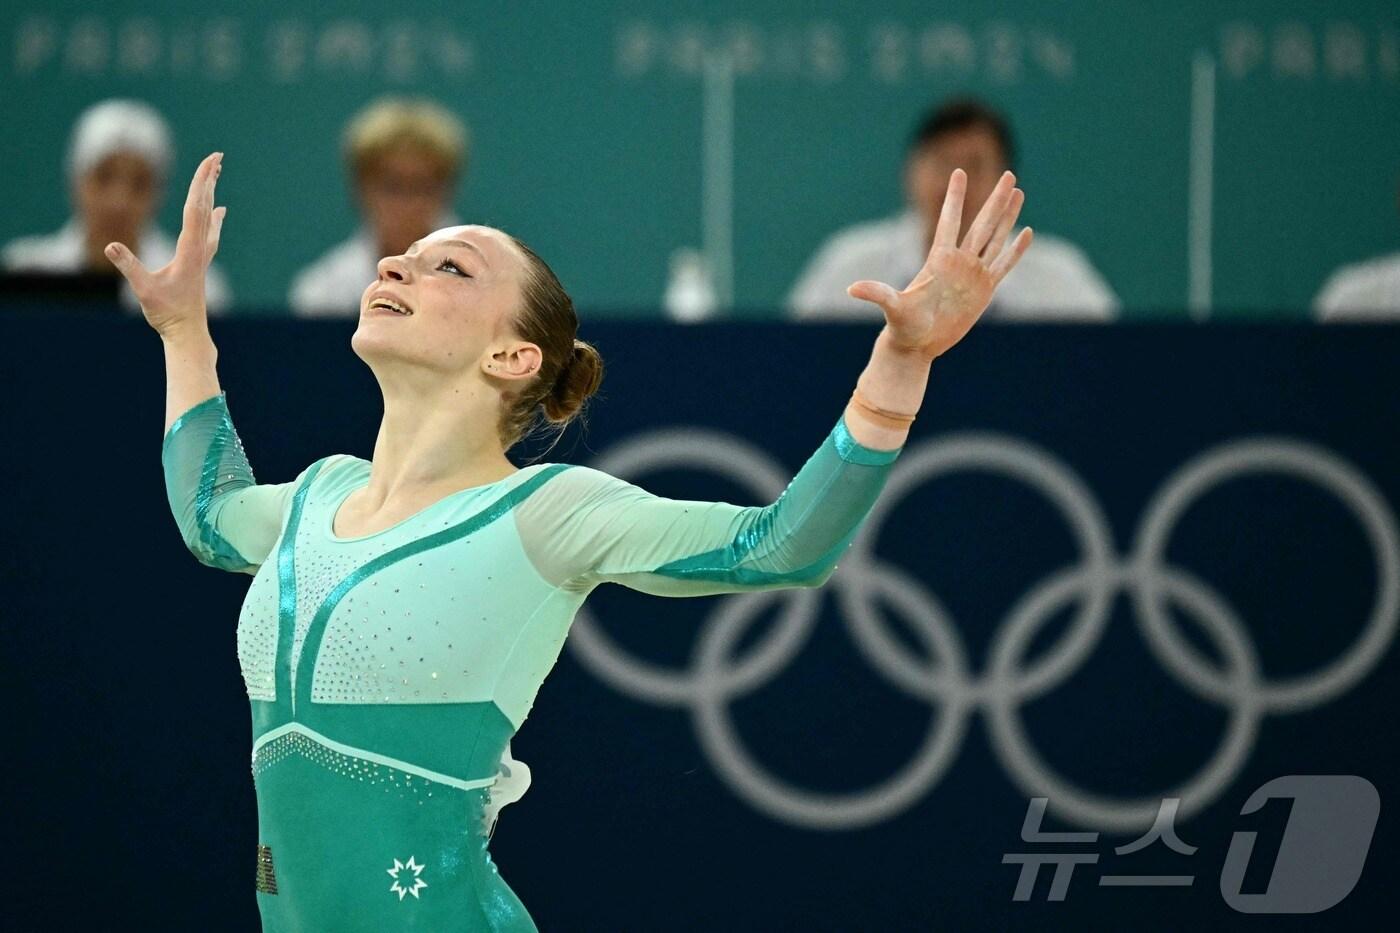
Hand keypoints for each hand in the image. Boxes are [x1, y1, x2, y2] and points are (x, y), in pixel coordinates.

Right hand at [105, 151, 226, 338]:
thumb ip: (129, 267)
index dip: (200, 184)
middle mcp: (199, 249)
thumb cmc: (167, 313)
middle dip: (209, 180)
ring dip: (210, 193)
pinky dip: (213, 217)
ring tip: (217, 174)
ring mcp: (201, 255)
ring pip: (208, 217)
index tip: (210, 163)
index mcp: (189, 250)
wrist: (188, 333)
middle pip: (205, 206)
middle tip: (218, 156)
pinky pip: (208, 232)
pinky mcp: (198, 262)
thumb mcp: (143, 289)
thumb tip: (110, 247)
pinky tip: (220, 211)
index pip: (195, 209)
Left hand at [847, 169, 1032, 360]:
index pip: (950, 221)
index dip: (955, 197)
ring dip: (1007, 216)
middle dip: (995, 198)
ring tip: (1018, 192)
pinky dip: (1015, 250)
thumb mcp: (893, 308)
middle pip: (981, 223)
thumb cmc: (903, 326)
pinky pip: (1004, 265)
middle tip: (1009, 173)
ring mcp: (973, 274)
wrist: (916, 345)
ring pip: (995, 238)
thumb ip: (877, 294)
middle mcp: (958, 261)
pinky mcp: (984, 290)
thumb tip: (851, 289)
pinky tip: (1026, 232)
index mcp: (939, 259)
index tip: (959, 171)